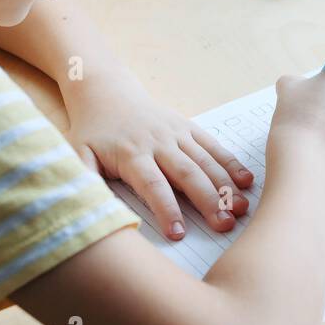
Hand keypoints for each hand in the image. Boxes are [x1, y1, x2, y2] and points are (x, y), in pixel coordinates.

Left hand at [62, 67, 254, 240]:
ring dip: (225, 184)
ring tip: (242, 208)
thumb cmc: (93, 132)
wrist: (106, 92)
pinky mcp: (188, 127)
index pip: (152, 185)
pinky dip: (230, 163)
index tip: (179, 233)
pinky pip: (212, 145)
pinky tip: (246, 181)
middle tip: (225, 225)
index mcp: (131, 154)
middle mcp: (157, 142)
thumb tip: (87, 205)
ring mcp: (176, 133)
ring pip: (204, 160)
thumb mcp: (77, 153)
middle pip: (186, 173)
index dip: (166, 209)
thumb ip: (83, 178)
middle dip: (207, 200)